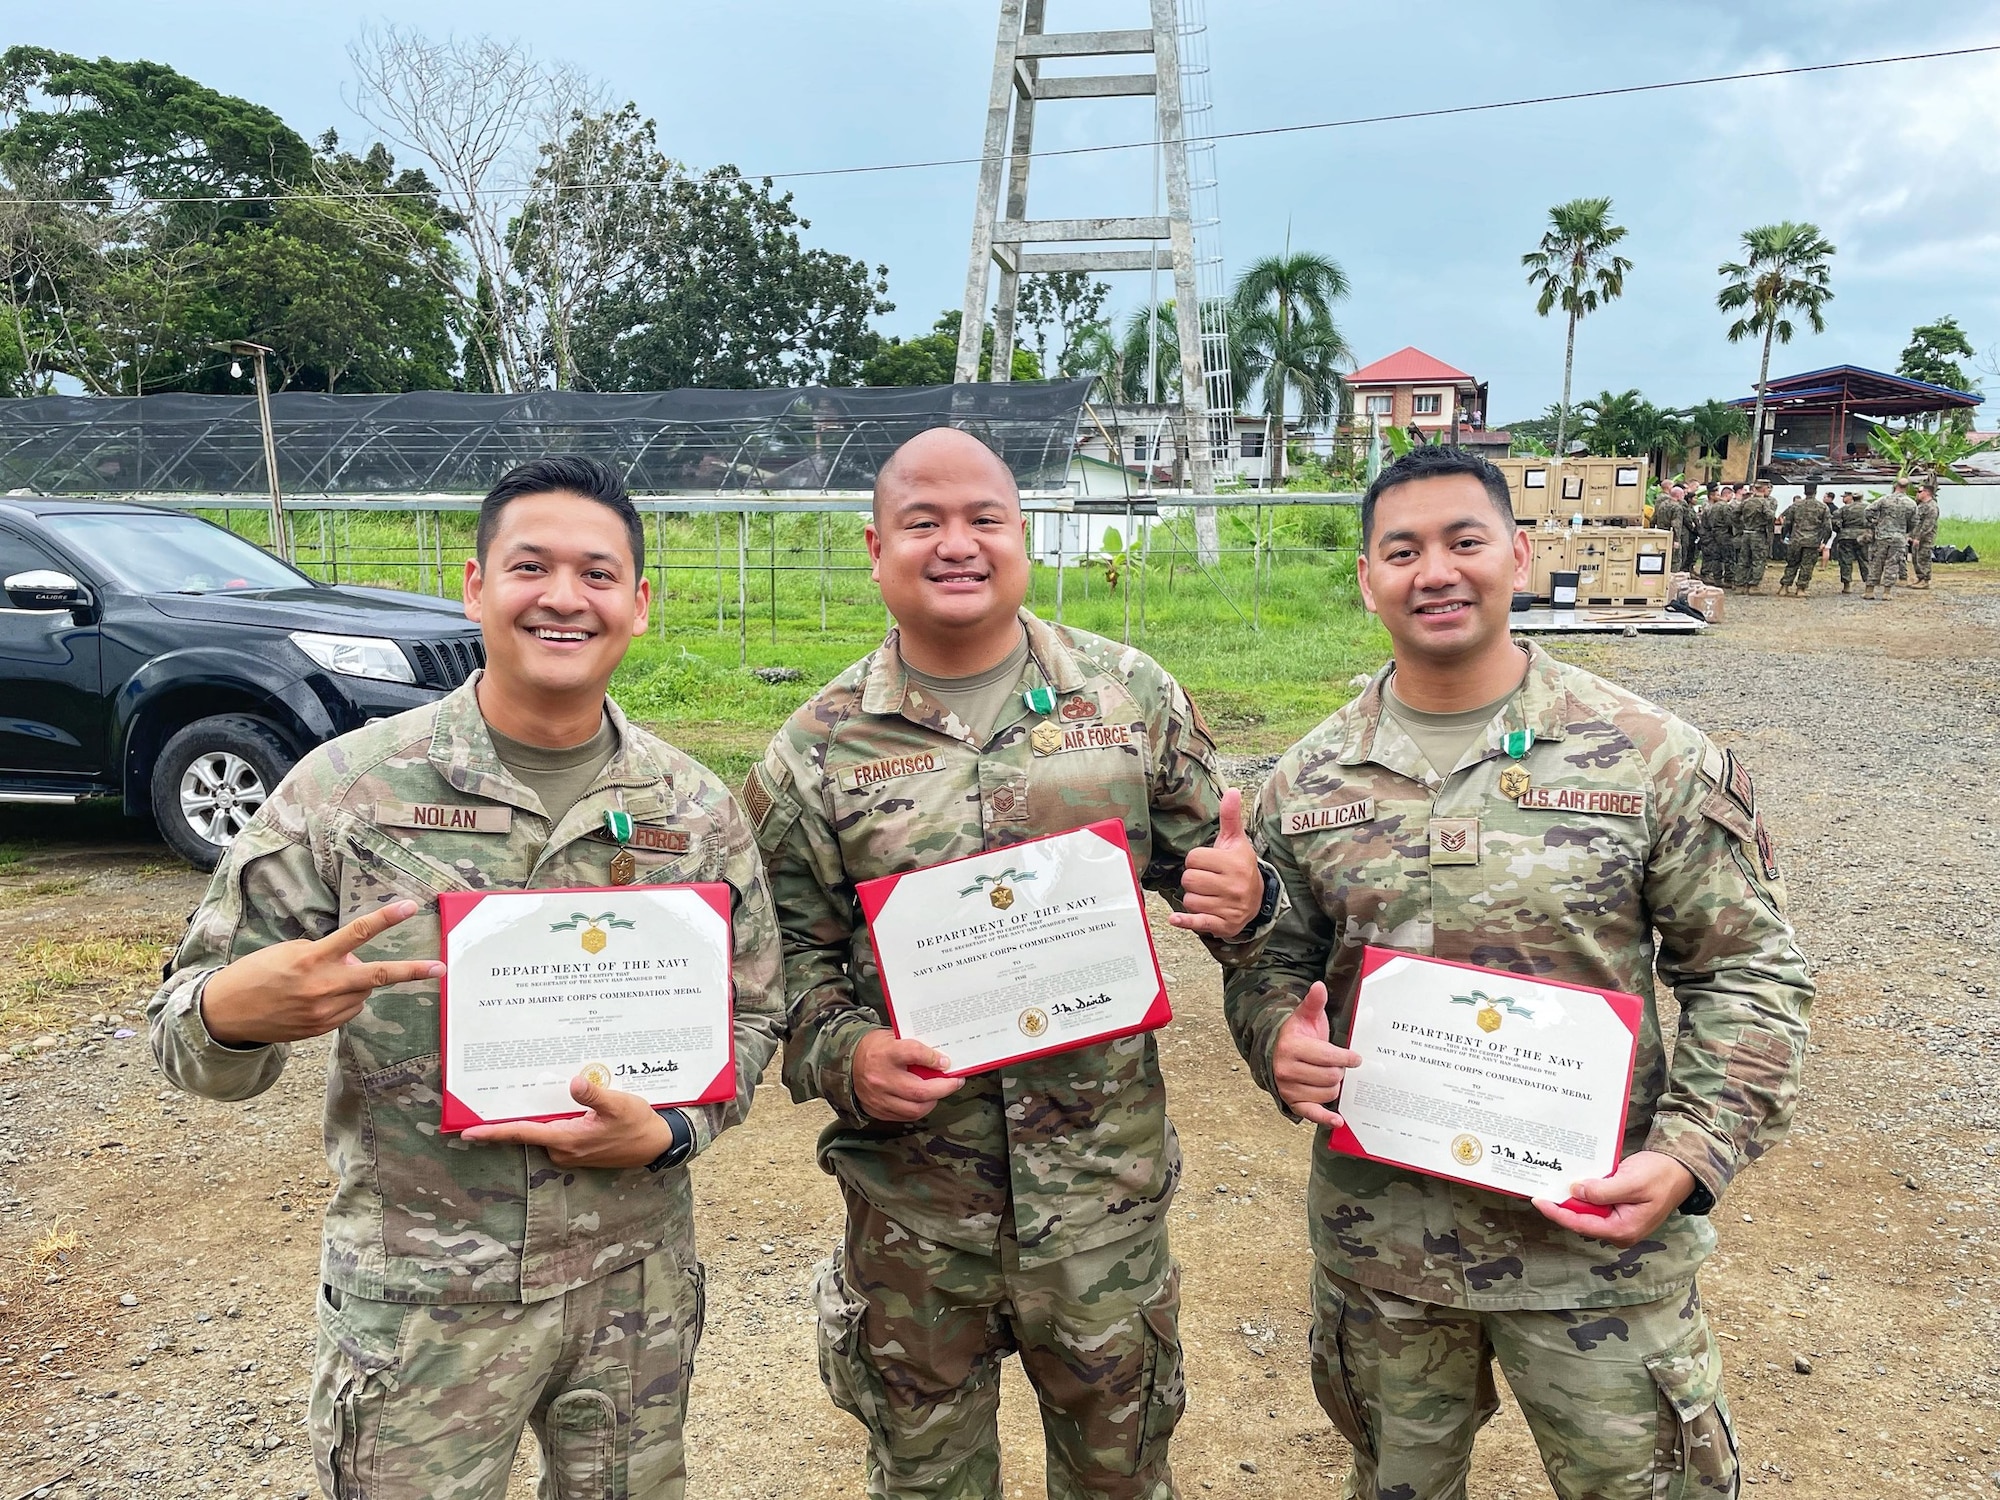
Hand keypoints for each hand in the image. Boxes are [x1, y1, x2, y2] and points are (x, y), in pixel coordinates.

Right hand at [200, 899, 444, 1044]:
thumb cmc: (256, 973)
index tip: (408, 907)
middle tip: (440, 968)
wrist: (226, 1014)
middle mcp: (322, 986)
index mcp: (312, 959)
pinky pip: (348, 1011)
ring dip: (357, 984)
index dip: (385, 919)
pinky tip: (318, 999)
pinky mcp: (320, 1030)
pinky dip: (344, 1001)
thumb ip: (326, 953)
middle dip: (412, 972)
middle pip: (378, 976)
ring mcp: (323, 1012)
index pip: (356, 934)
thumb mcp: (288, 952)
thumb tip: (354, 961)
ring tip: (325, 981)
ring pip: (363, 994)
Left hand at [461, 1072, 677, 1168]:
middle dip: (511, 1117)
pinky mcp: (577, 1150)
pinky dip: (550, 1120)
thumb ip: (595, 1094)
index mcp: (568, 1139)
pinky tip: (554, 1104)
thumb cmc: (637, 1125)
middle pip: (528, 1131)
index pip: (523, 1134)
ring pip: (543, 1131)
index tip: (468, 1133)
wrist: (656, 1145)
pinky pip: (555, 1133)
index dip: (494, 1133)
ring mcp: (569, 1152)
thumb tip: (574, 1083)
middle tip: (492, 1096)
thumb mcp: (620, 1105)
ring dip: (535, 1116)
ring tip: (527, 1093)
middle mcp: (563, 1149)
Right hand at [851, 1029, 962, 1121]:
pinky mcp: (878, 1110)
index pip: (913, 1054)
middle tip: (955, 1082)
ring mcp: (879, 1097)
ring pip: (915, 1108)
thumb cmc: (875, 1048)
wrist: (847, 1061)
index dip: (933, 1059)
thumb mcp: (893, 1037)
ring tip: (940, 1092)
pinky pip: (905, 1116)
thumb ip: (914, 1047)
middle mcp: (881, 1077)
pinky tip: (925, 1100)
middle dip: (943, 1088)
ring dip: (933, 1101)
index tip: (946, 1062)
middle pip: (919, 1090)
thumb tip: (940, 1057)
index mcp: (884, 1053)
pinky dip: (919, 1109)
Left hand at [1169, 787, 1263, 938]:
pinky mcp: (1224, 924)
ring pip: (1189, 900)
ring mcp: (1230, 908)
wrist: (1258, 898)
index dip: (1196, 860)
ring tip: (1209, 894)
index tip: (1209, 863)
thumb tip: (1231, 790)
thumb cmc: (1240, 865)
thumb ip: (1230, 816)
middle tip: (1207, 879)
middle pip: (1188, 880)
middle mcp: (1234, 887)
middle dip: (1193, 879)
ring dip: (1194, 897)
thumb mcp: (1236, 841)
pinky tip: (1175, 919)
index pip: (1193, 859)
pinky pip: (1197, 922)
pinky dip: (1185, 921)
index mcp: (1235, 864)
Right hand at [1270, 982, 1359, 1128]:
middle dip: (1340, 1071)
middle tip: (1339, 1065)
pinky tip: (1338, 1119)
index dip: (1347, 1058)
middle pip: (1330, 1077)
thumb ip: (1314, 1002)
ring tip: (1330, 1076)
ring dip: (1334, 1086)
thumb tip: (1319, 986)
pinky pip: (1311, 1113)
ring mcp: (1288, 1088)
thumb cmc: (1296, 1033)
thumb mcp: (1306, 1016)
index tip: (1356, 1058)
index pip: (1328, 1057)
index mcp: (1291, 1048)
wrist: (1275, 1050)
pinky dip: (1325, 1118)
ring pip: (1327, 1093)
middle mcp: (1286, 1070)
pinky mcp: (1291, 1102)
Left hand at [1532, 1151, 1695, 1246]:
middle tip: (1541, 1190)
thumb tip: (1575, 1192)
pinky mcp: (1618, 1210)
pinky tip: (1572, 1183)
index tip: (1540, 1201)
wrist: (1680, 1168)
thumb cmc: (1661, 1175)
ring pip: (1587, 1212)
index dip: (1558, 1213)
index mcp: (1623, 1230)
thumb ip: (1602, 1191)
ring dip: (1571, 1199)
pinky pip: (1595, 1204)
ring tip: (1552, 1185)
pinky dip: (1583, 1194)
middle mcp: (1620, 1230)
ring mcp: (1619, 1221)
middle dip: (1561, 1206)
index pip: (1582, 1224)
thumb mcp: (1631, 1182)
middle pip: (1581, 1220)